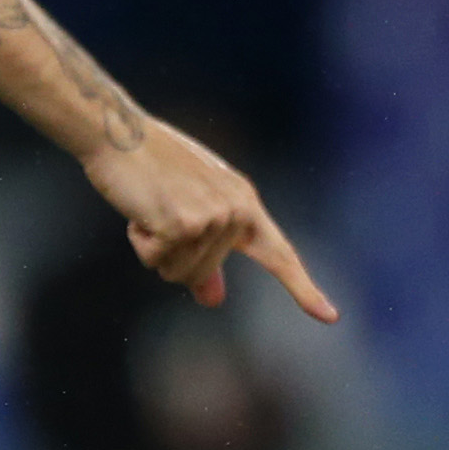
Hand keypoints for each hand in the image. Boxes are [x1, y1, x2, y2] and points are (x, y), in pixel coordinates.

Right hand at [90, 114, 339, 320]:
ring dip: (153, 248)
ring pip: (178, 273)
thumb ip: (205, 256)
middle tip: (157, 211)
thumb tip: (213, 300)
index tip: (330, 317)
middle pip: (202, 274)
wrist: (118, 132)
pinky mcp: (185, 224)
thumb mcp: (186, 212)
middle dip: (169, 254)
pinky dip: (140, 241)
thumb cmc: (148, 169)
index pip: (279, 253)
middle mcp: (237, 210)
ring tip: (149, 206)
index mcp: (245, 202)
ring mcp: (214, 217)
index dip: (303, 288)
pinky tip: (139, 209)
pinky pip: (156, 261)